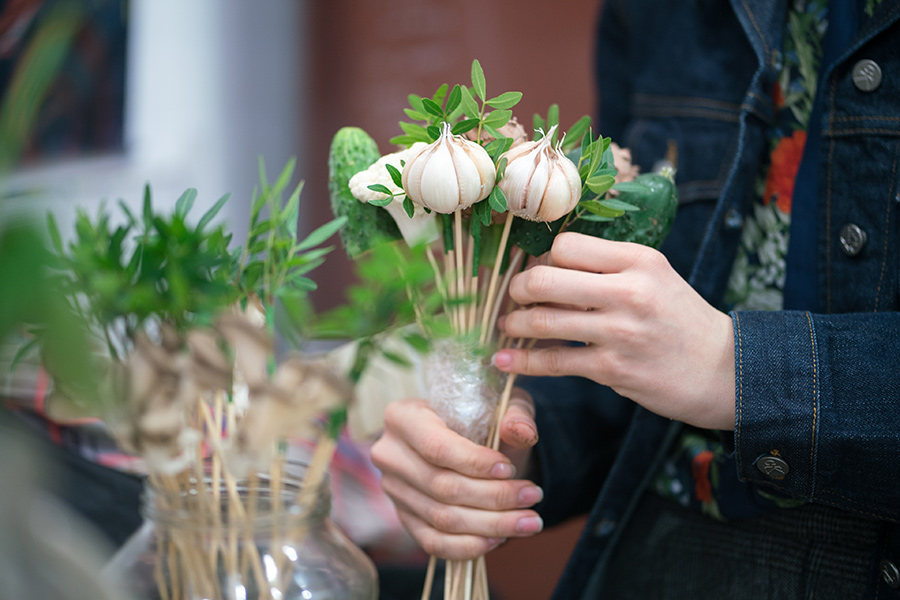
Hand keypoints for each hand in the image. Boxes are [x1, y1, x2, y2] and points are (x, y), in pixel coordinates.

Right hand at [370, 388, 541, 559]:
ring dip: (491, 524)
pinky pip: (433, 542)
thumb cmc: (483, 415)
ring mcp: (394, 490)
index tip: (510, 469)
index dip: (474, 463)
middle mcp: (390, 454)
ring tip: (530, 521)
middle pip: (441, 486)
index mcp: (402, 416)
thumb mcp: (501, 402)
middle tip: (534, 496)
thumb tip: (521, 433)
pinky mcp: (404, 517)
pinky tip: (500, 539)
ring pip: (442, 518)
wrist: (470, 436)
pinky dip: (469, 546)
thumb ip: (514, 414)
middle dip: (494, 496)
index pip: (436, 447)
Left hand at [493, 232, 734, 429]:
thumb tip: (548, 264)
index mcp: (638, 260)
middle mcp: (629, 291)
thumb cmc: (681, 319)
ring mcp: (619, 332)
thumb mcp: (655, 277)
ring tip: (506, 325)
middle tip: (512, 297)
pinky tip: (505, 361)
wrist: (724, 370)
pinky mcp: (613, 369)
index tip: (536, 270)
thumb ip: (608, 268)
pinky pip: (554, 362)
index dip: (543, 258)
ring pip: (543, 320)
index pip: (567, 246)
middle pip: (545, 278)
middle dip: (517, 289)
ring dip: (514, 323)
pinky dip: (523, 362)